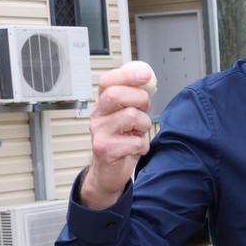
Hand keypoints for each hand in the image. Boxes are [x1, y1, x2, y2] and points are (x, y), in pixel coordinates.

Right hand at [82, 64, 154, 209]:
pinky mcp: (105, 149)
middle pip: (116, 95)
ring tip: (138, 133)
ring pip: (131, 116)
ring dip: (144, 125)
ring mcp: (99, 132)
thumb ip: (136, 97)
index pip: (107, 81)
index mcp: (103, 104)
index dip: (127, 74)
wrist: (108, 171)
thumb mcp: (128, 115)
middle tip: (144, 110)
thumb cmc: (121, 140)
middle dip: (140, 99)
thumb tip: (147, 78)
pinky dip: (142, 146)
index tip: (146, 75)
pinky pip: (136, 142)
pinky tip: (135, 148)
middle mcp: (97, 115)